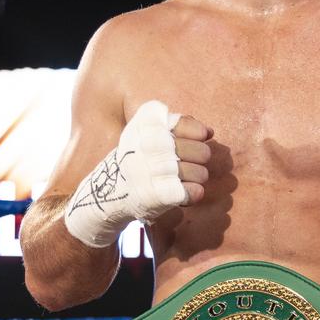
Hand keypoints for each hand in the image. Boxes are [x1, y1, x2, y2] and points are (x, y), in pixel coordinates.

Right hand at [65, 101, 213, 247]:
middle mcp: (152, 144)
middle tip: (182, 165)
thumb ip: (179, 126)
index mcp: (148, 124)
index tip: (188, 141)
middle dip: (198, 160)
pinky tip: (181, 193)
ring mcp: (156, 169)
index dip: (196, 134)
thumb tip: (209, 132)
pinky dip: (192, 194)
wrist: (110, 192)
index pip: (188, 125)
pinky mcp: (161, 193)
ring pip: (202, 174)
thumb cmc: (138, 159)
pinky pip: (195, 192)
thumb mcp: (148, 133)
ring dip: (195, 179)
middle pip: (203, 151)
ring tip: (179, 179)